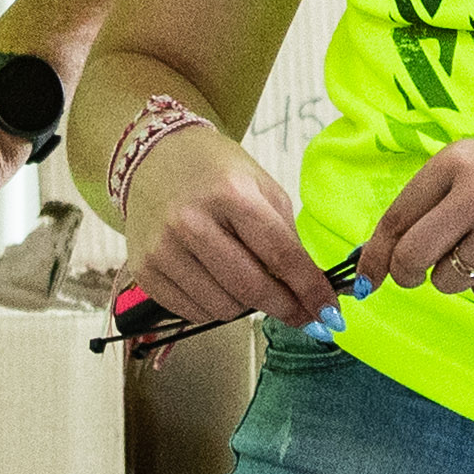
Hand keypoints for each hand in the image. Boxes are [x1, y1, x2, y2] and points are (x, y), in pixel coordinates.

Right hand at [114, 105, 342, 328]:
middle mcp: (190, 221)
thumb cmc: (215, 173)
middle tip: (303, 315)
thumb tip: (311, 292)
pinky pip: (193, 313)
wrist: (154, 158)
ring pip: (224, 307)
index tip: (329, 313)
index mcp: (230, 194)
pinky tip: (220, 285)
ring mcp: (162, 249)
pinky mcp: (144, 270)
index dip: (309, 290)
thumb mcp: (261, 188)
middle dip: (286, 308)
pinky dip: (217, 307)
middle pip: (251, 288)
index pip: (280, 255)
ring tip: (251, 284)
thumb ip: (286, 239)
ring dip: (248, 307)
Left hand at [364, 130, 473, 302]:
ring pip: (449, 280)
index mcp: (455, 163)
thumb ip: (433, 200)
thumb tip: (384, 256)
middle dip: (408, 275)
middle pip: (412, 257)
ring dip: (460, 276)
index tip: (367, 278)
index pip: (396, 218)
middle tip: (420, 275)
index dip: (375, 255)